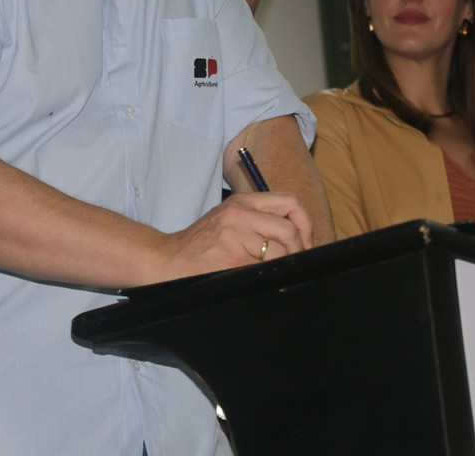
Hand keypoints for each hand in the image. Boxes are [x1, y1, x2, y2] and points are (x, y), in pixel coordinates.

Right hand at [153, 191, 312, 281]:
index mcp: (243, 201)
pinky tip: (254, 275)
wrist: (169, 259)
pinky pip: (264, 266)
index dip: (304, 224)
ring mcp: (236, 233)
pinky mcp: (232, 255)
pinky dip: (265, 273)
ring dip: (282, 264)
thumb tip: (295, 236)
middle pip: (289, 228)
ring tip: (270, 270)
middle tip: (293, 261)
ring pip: (280, 250)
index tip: (305, 242)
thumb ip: (258, 219)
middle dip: (299, 249)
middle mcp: (241, 212)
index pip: (289, 202)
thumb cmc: (201, 244)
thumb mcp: (229, 219)